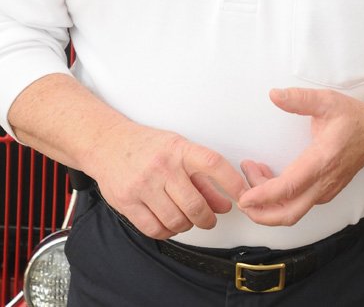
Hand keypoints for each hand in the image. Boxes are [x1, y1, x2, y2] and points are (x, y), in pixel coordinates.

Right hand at [89, 120, 248, 238]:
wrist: (108, 144)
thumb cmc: (147, 146)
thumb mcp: (178, 151)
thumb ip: (202, 178)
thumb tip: (224, 204)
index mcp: (179, 149)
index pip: (213, 164)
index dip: (232, 182)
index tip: (243, 195)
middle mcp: (162, 166)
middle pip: (195, 204)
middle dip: (207, 218)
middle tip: (209, 219)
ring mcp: (143, 185)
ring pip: (176, 220)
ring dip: (187, 225)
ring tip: (186, 218)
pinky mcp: (127, 202)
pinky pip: (155, 229)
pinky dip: (167, 232)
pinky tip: (169, 223)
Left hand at [238, 87, 363, 225]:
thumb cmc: (352, 117)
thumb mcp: (326, 101)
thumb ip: (300, 99)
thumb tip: (275, 95)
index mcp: (322, 161)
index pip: (289, 188)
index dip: (263, 196)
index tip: (244, 196)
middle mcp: (324, 182)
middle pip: (289, 214)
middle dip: (261, 213)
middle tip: (241, 196)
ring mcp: (326, 190)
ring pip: (293, 211)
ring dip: (268, 202)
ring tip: (253, 172)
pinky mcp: (325, 192)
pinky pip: (299, 204)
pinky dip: (280, 199)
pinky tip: (268, 177)